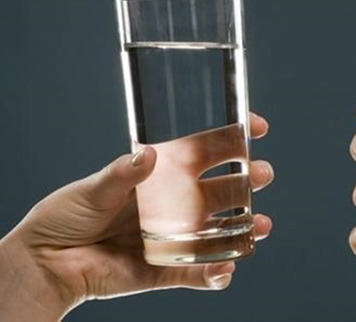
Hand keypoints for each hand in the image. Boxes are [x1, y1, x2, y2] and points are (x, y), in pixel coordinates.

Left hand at [0, 113, 273, 320]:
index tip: (257, 128)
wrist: (45, 262)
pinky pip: (195, 272)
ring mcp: (171, 237)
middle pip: (219, 190)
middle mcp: (171, 204)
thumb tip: (148, 155)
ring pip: (217, 230)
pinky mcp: (163, 268)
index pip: (201, 153)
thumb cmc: (64, 216)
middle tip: (263, 175)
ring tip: (262, 226)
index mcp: (158, 177)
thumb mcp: (92, 189)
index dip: (231, 140)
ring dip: (244, 228)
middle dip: (246, 181)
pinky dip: (214, 274)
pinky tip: (228, 269)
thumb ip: (122, 174)